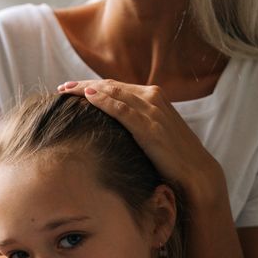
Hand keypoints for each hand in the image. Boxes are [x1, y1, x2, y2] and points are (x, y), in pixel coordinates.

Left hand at [57, 79, 223, 200]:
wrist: (195, 171)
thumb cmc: (172, 155)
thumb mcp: (153, 131)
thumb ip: (136, 121)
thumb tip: (113, 123)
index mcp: (153, 96)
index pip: (116, 86)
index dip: (92, 85)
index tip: (72, 88)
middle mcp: (153, 98)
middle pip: (111, 86)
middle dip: (84, 85)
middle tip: (63, 88)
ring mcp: (152, 110)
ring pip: (114, 93)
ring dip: (88, 90)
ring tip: (67, 91)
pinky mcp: (149, 126)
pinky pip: (122, 109)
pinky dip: (104, 102)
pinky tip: (88, 98)